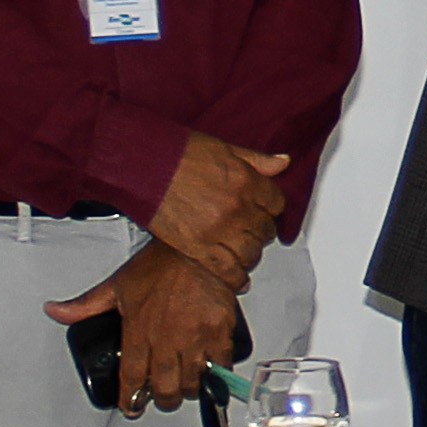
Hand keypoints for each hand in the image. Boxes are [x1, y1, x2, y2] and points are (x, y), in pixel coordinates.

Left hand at [42, 239, 239, 412]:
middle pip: (164, 388)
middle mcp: (167, 339)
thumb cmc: (162, 263)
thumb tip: (56, 311)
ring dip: (187, 389)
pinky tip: (210, 370)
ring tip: (184, 385)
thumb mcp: (116, 285)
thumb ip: (85, 305)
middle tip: (161, 397)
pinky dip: (215, 372)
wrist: (198, 247)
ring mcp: (195, 338)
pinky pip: (219, 365)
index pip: (131, 378)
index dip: (130, 399)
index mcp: (139, 331)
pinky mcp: (219, 332)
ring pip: (192, 382)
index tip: (131, 405)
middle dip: (162, 400)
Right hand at [144, 132, 288, 288]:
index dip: (269, 207)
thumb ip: (257, 160)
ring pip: (250, 253)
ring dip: (249, 253)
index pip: (276, 204)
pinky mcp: (198, 248)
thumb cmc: (178, 153)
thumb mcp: (225, 149)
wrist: (143, 165)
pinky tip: (237, 278)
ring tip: (241, 250)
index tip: (262, 210)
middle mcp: (237, 209)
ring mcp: (218, 231)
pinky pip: (226, 270)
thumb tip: (283, 162)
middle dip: (259, 230)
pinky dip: (235, 277)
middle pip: (264, 230)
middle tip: (249, 230)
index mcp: (246, 181)